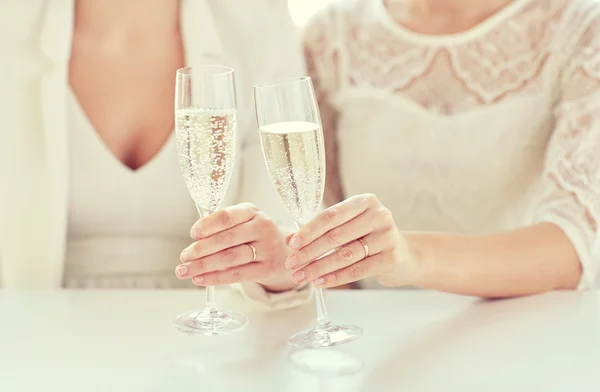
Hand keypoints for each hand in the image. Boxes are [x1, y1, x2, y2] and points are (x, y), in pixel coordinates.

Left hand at [175, 203, 294, 290]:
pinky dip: (215, 278)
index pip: (227, 217)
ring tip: (185, 270)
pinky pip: (237, 275)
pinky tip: (200, 279)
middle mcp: (262, 227)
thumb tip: (195, 239)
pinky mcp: (267, 269)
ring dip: (204, 266)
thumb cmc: (253, 235)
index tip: (193, 234)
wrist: (282, 252)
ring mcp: (267, 249)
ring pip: (230, 258)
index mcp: (251, 212)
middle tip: (184, 257)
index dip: (207, 225)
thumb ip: (222, 225)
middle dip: (201, 249)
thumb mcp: (242, 221)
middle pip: (227, 239)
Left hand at [284, 194, 414, 287]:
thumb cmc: (369, 237)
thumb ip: (322, 230)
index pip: (331, 216)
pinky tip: (320, 282)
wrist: (404, 255)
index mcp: (365, 202)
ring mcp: (387, 236)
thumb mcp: (348, 227)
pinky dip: (335, 278)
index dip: (309, 231)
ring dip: (318, 267)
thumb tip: (291, 240)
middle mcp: (379, 215)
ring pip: (344, 255)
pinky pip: (357, 270)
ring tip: (301, 276)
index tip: (292, 243)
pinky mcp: (391, 258)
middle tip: (292, 264)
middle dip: (309, 252)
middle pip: (336, 236)